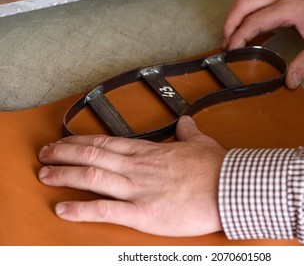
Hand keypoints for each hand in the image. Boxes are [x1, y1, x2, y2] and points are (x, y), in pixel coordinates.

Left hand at [38, 116, 226, 236]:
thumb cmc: (215, 168)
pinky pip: (106, 210)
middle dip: (64, 155)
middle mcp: (137, 168)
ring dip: (65, 176)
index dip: (80, 142)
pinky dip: (81, 210)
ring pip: (92, 179)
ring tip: (45, 175)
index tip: (64, 142)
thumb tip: (186, 122)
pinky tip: (63, 209)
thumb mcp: (200, 143)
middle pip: (92, 157)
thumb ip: (188, 132)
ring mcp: (138, 189)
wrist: (229, 187)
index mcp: (149, 153)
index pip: (106, 143)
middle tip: (44, 155)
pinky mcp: (144, 213)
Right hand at [222, 0, 303, 87]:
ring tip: (230, 37)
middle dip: (229, 23)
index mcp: (289, 9)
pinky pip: (253, 2)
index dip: (238, 36)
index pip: (254, 20)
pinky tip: (245, 30)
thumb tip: (288, 81)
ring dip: (233, 16)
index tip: (231, 51)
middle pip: (243, 2)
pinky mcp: (280, 2)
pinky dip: (242, 15)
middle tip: (226, 44)